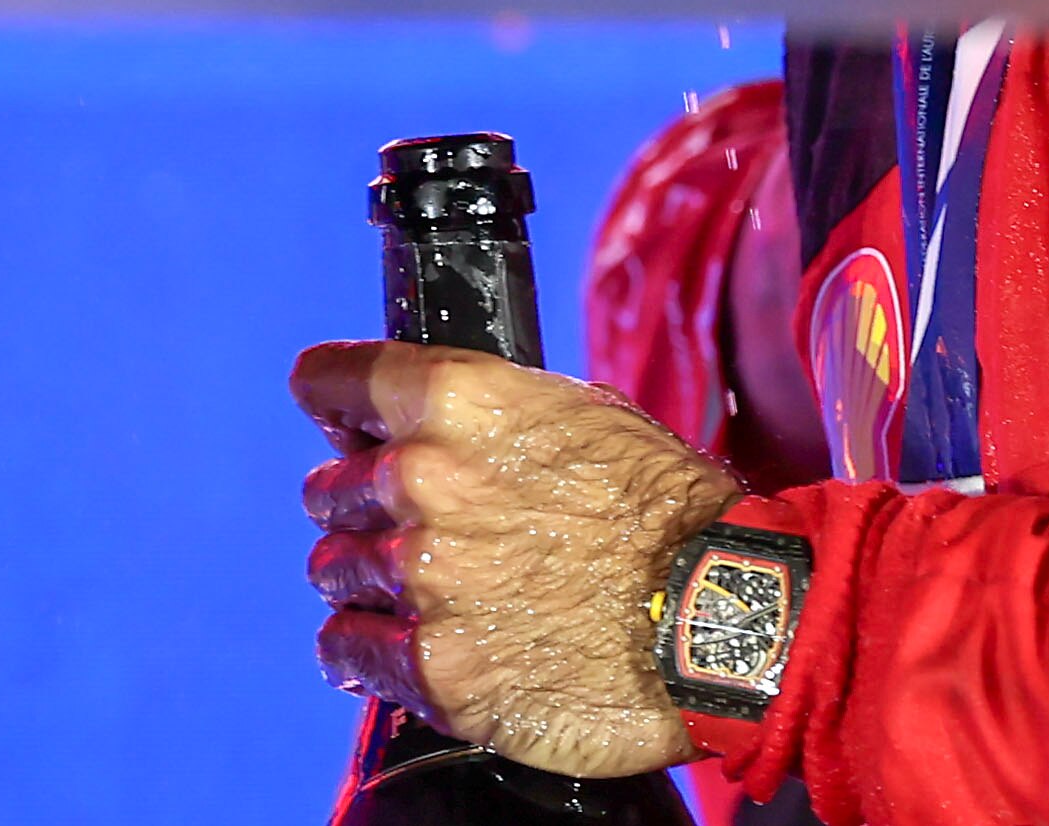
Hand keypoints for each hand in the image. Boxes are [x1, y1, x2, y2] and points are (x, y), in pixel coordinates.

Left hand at [297, 340, 741, 775]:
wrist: (720, 615)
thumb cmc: (671, 511)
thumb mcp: (593, 420)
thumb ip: (497, 422)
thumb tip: (433, 431)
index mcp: (467, 406)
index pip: (344, 383)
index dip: (331, 395)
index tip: (329, 408)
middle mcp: (426, 484)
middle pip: (331, 488)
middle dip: (356, 500)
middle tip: (405, 520)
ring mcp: (422, 580)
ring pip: (334, 568)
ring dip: (364, 575)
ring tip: (415, 589)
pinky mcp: (430, 666)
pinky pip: (348, 649)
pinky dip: (362, 646)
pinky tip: (396, 644)